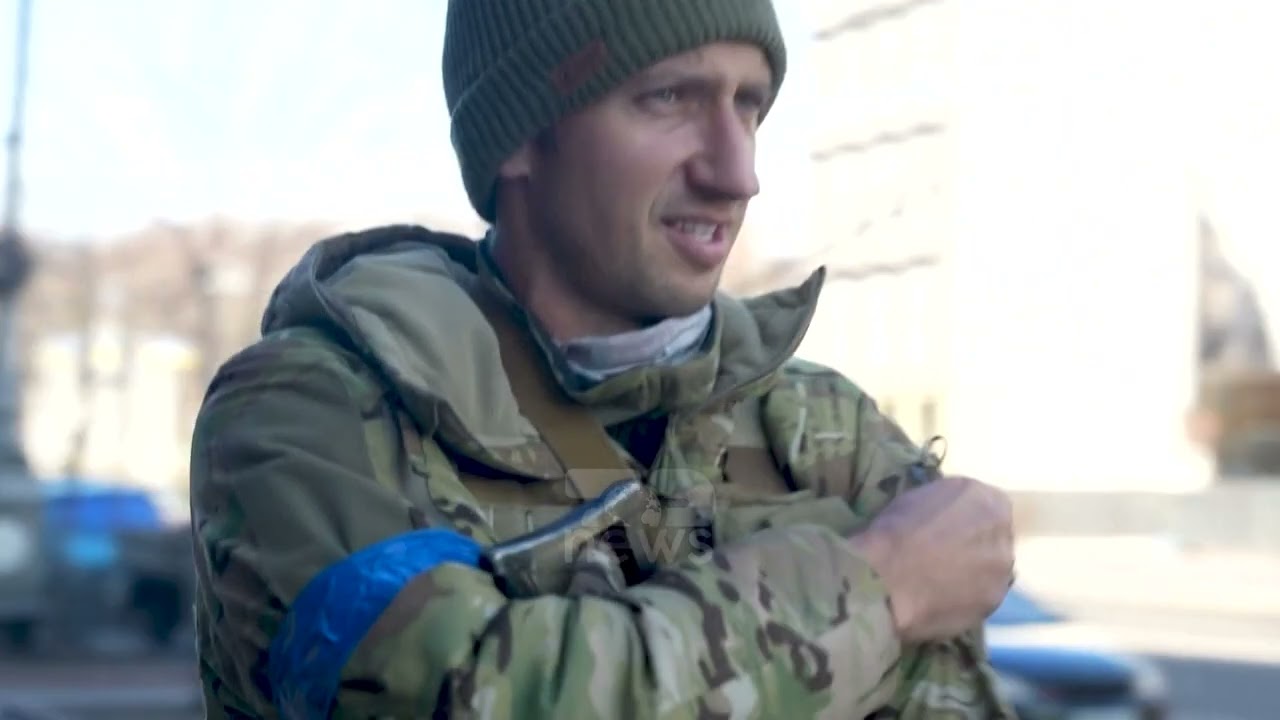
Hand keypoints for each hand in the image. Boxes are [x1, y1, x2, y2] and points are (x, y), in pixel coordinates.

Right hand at [849, 475, 1014, 642]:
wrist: (885, 579)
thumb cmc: (894, 531)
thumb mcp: (919, 497)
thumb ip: (946, 504)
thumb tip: (948, 516)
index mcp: (986, 499)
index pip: (988, 504)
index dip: (967, 516)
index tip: (947, 527)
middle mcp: (1002, 532)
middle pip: (994, 537)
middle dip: (974, 544)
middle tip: (944, 554)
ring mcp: (1002, 570)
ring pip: (991, 569)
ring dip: (974, 572)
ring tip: (941, 581)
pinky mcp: (993, 602)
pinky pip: (982, 596)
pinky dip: (967, 597)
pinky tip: (941, 599)